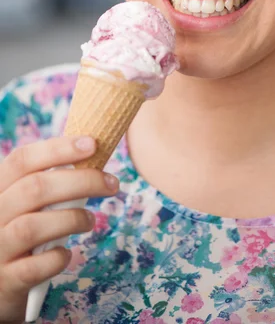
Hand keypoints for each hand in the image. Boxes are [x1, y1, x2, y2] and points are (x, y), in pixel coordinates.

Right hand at [0, 136, 118, 321]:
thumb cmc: (19, 236)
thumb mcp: (23, 204)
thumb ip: (46, 184)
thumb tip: (91, 154)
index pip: (22, 160)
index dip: (58, 149)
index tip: (93, 144)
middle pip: (34, 188)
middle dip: (81, 181)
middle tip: (111, 183)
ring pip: (31, 227)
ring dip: (71, 219)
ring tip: (90, 220)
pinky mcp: (5, 282)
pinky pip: (33, 268)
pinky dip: (56, 258)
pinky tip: (66, 254)